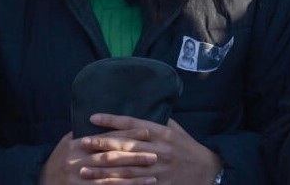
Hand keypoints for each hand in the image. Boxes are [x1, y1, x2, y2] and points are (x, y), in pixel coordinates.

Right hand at [41, 131, 156, 184]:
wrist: (42, 180)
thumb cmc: (61, 157)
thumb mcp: (68, 141)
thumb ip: (86, 132)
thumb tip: (108, 118)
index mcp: (76, 145)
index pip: (107, 138)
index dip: (127, 136)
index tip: (147, 133)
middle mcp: (76, 162)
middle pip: (111, 158)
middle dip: (134, 157)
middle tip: (155, 156)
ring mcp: (78, 178)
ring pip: (110, 178)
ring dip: (133, 178)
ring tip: (153, 177)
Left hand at [69, 116, 221, 184]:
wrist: (207, 170)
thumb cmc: (188, 148)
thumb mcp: (176, 132)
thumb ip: (158, 124)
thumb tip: (139, 113)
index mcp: (163, 133)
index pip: (133, 124)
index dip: (112, 120)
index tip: (93, 117)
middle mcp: (159, 150)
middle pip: (125, 146)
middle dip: (102, 144)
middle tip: (82, 142)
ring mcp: (158, 169)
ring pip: (124, 168)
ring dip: (101, 168)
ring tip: (82, 167)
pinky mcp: (158, 184)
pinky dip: (114, 184)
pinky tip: (100, 184)